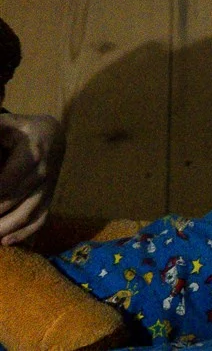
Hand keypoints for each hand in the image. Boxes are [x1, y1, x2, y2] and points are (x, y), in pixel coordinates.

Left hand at [0, 113, 63, 244]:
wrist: (52, 134)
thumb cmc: (20, 130)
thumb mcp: (5, 125)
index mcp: (32, 153)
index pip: (6, 183)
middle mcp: (44, 172)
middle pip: (12, 201)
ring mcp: (49, 187)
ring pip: (27, 215)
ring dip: (3, 228)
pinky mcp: (50, 198)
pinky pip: (41, 219)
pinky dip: (23, 233)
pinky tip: (4, 241)